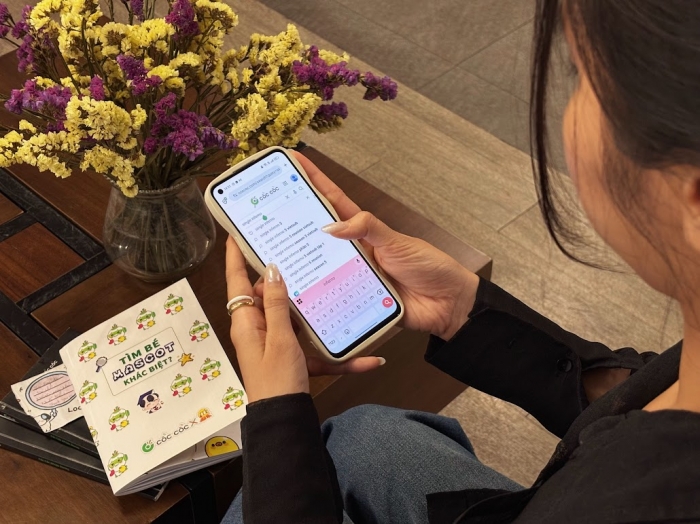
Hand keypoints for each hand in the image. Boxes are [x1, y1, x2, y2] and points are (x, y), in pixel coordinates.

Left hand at [225, 237, 384, 402]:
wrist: (284, 420)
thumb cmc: (277, 379)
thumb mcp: (279, 338)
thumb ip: (277, 304)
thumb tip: (271, 269)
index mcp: (248, 322)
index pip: (237, 281)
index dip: (235, 256)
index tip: (237, 232)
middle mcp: (260, 330)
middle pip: (269, 296)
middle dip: (285, 278)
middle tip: (300, 252)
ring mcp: (278, 345)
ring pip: (296, 319)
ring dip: (314, 311)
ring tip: (331, 285)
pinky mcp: (295, 360)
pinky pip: (316, 351)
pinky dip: (338, 356)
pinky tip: (370, 360)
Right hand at [284, 152, 479, 340]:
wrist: (447, 303)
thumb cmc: (428, 267)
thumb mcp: (397, 242)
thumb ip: (367, 229)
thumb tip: (330, 226)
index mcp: (365, 231)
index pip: (333, 202)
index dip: (314, 181)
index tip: (294, 161)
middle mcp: (355, 251)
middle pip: (318, 235)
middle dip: (294, 223)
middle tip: (266, 213)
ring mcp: (354, 275)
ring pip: (319, 267)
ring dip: (300, 264)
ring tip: (271, 255)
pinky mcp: (357, 300)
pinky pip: (331, 297)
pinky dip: (315, 297)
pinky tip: (295, 296)